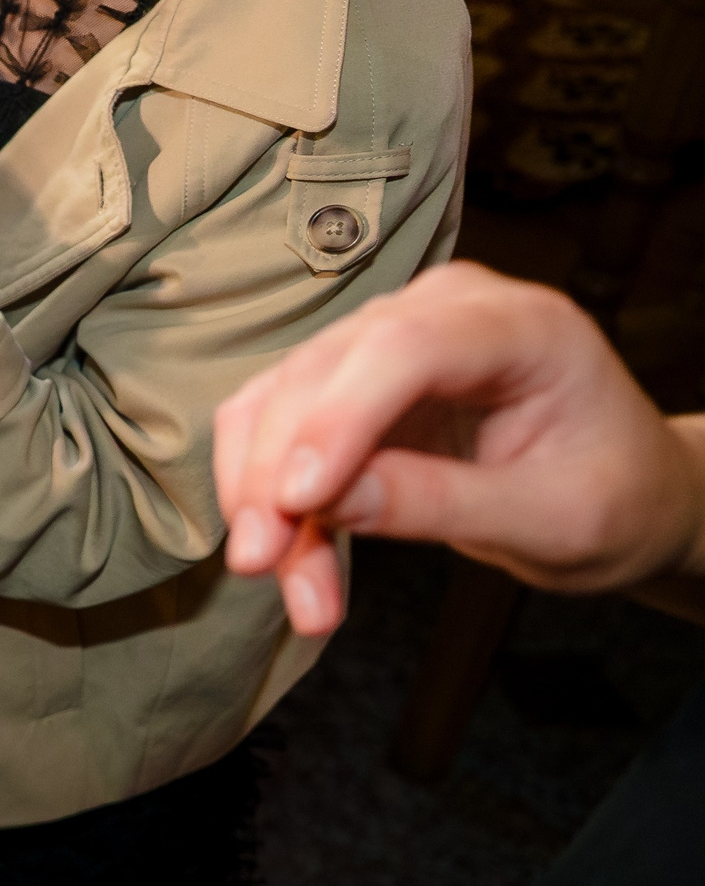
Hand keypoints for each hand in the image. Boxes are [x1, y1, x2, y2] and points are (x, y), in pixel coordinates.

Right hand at [216, 261, 704, 636]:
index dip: (338, 418)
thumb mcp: (556, 521)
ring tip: (274, 576)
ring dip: (259, 488)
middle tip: (261, 564)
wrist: (626, 490)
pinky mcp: (351, 375)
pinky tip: (281, 555)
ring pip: (282, 397)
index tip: (296, 500)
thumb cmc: (616, 497)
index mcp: (521, 326)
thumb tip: (324, 502)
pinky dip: (263, 488)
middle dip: (277, 470)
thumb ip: (446, 503)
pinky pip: (279, 421)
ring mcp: (389, 333)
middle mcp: (441, 309)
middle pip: (323, 371)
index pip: (405, 349)